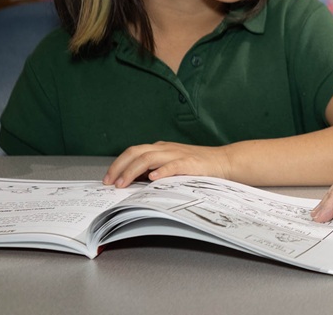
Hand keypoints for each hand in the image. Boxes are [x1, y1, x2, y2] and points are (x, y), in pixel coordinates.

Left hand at [103, 141, 232, 187]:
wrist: (224, 161)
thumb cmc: (198, 167)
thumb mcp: (172, 166)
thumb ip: (155, 170)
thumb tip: (133, 182)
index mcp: (160, 149)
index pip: (133, 152)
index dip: (118, 164)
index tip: (108, 179)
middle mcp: (166, 149)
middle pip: (136, 152)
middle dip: (119, 167)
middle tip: (109, 183)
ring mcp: (177, 154)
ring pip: (148, 157)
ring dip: (132, 171)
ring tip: (123, 184)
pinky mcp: (190, 163)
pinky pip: (173, 165)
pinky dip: (161, 171)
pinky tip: (152, 178)